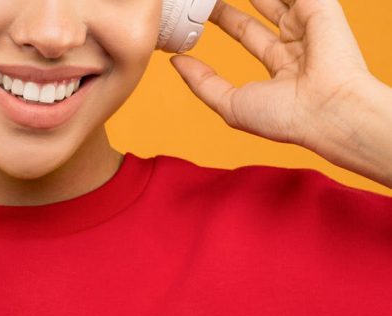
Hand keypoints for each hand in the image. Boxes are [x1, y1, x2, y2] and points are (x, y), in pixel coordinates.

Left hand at [169, 0, 391, 184]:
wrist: (326, 111)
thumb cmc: (283, 117)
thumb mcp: (230, 104)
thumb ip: (202, 82)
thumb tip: (177, 62)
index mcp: (280, 67)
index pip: (247, 33)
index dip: (225, 20)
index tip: (200, 12)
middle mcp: (296, 44)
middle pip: (259, 12)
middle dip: (231, 2)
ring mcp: (309, 25)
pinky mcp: (321, 9)